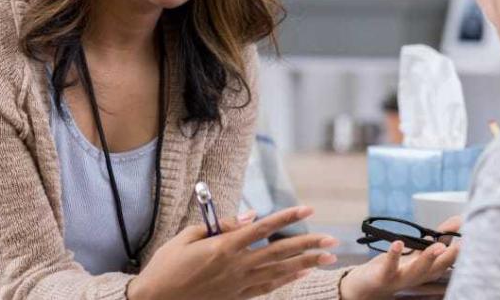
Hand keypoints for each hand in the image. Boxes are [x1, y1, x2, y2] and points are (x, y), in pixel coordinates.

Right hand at [127, 206, 339, 299]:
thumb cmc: (167, 265)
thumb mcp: (188, 236)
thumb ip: (222, 225)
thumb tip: (250, 216)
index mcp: (224, 247)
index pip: (263, 228)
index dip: (287, 217)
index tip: (307, 209)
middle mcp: (236, 266)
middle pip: (279, 252)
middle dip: (308, 244)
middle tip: (332, 239)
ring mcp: (238, 284)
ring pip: (279, 271)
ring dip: (305, 263)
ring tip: (326, 257)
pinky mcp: (236, 297)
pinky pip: (268, 287)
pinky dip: (286, 280)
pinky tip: (302, 273)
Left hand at [339, 215, 462, 299]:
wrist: (367, 287)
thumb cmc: (396, 267)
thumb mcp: (419, 251)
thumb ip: (439, 236)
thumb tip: (459, 219)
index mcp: (429, 269)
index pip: (449, 261)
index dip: (462, 250)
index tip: (473, 237)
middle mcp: (419, 276)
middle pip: (438, 268)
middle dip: (451, 257)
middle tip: (464, 244)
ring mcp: (402, 278)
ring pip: (418, 270)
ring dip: (428, 258)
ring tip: (437, 246)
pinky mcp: (384, 276)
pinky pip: (390, 266)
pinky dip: (394, 254)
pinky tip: (398, 243)